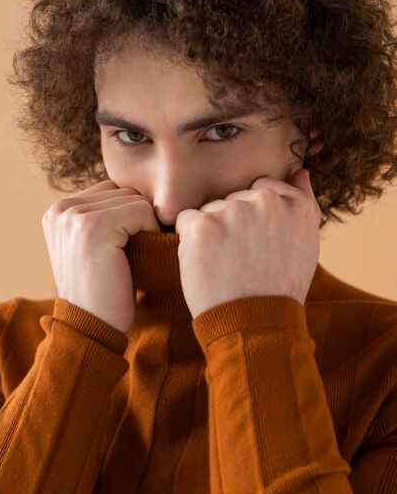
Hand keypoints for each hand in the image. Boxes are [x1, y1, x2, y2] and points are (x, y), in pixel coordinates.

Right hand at [42, 180, 160, 333]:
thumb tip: (141, 193)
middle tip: (135, 252)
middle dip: (138, 218)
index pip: (111, 190)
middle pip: (123, 191)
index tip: (127, 245)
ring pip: (134, 199)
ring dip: (145, 226)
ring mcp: (74, 216)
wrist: (91, 327)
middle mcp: (60, 208)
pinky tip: (139, 256)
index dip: (129, 214)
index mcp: (57, 211)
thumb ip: (103, 217)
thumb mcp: (92, 248)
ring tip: (133, 256)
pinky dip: (150, 232)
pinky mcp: (93, 226)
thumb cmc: (102, 291)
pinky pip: (142, 211)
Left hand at [175, 168, 320, 318]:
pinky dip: (190, 241)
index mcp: (295, 204)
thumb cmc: (279, 287)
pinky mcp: (202, 225)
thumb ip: (302, 202)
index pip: (262, 189)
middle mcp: (267, 202)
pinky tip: (206, 264)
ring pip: (210, 209)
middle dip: (232, 223)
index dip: (254, 217)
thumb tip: (299, 170)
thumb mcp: (306, 244)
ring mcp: (233, 211)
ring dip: (211, 232)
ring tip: (226, 265)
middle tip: (241, 259)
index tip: (256, 244)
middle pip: (234, 198)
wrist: (254, 323)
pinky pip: (186, 220)